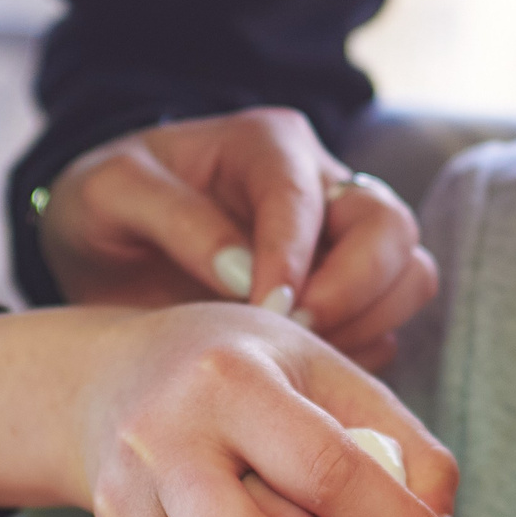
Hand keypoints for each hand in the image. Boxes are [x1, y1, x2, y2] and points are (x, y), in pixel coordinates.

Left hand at [37, 108, 437, 368]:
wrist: (106, 245)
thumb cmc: (106, 208)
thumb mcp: (109, 193)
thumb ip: (173, 218)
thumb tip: (243, 272)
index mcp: (266, 144)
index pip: (306, 197)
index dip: (293, 258)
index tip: (265, 312)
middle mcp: (322, 185)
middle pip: (391, 228)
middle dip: (354, 290)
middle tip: (293, 332)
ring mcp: (342, 241)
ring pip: (409, 276)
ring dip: (366, 324)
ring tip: (298, 355)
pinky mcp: (346, 294)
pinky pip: (388, 327)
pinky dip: (358, 354)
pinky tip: (299, 372)